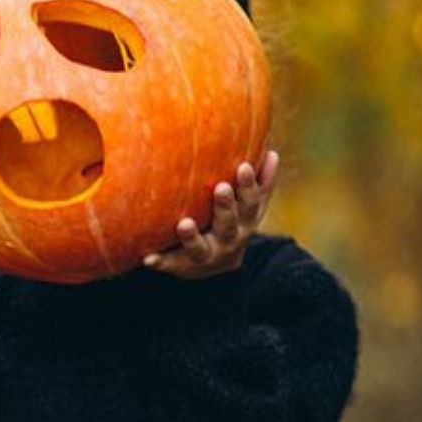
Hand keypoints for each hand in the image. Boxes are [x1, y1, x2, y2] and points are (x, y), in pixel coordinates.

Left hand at [144, 151, 278, 279]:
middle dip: (225, 206)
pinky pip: (171, 264)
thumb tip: (273, 153)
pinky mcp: (182, 266)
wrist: (219, 268)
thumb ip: (262, 184)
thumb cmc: (234, 224)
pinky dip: (160, 261)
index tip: (244, 166)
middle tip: (220, 187)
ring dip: (191, 236)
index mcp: (245, 222)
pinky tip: (148, 258)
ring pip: (199, 247)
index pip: (251, 203)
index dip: (248, 187)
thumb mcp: (251, 209)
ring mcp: (205, 255)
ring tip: (183, 224)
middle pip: (228, 224)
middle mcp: (228, 240)